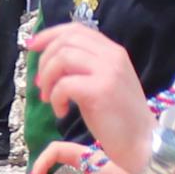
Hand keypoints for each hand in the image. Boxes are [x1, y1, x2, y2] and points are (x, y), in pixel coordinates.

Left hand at [30, 27, 156, 173]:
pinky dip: (55, 98)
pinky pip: (64, 85)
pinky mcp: (100, 91)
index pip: (76, 30)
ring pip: (62, 58)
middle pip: (65, 41)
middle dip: (44, 60)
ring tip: (48, 98)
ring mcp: (108, 72)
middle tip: (40, 83)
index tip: (32, 46)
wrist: (142, 143)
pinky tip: (61, 111)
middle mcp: (112, 56)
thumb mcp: (104, 83)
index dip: (50, 35)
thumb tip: (51, 59)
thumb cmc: (120, 118)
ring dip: (47, 78)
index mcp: (114, 51)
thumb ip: (86, 66)